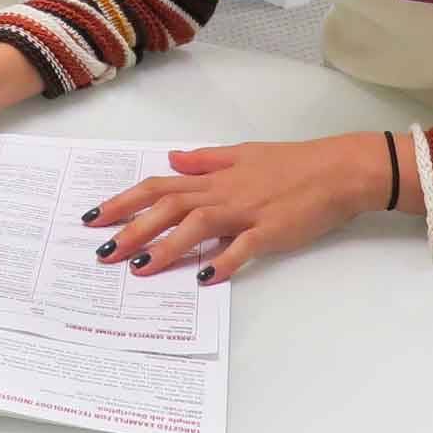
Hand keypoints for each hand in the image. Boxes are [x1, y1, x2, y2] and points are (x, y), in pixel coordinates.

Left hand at [84, 134, 391, 284]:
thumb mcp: (243, 153)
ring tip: (140, 269)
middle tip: (102, 252)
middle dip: (131, 229)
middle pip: (167, 207)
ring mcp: (246, 212)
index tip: (95, 217)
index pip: (158, 187)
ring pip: (196, 226)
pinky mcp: (270, 231)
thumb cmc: (292, 163)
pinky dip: (223, 261)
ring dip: (166, 247)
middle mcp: (222, 193)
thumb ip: (205, 160)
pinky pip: (243, 247)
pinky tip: (205, 278)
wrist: (337, 170)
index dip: (124, 201)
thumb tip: (172, 159)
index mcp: (214, 178)